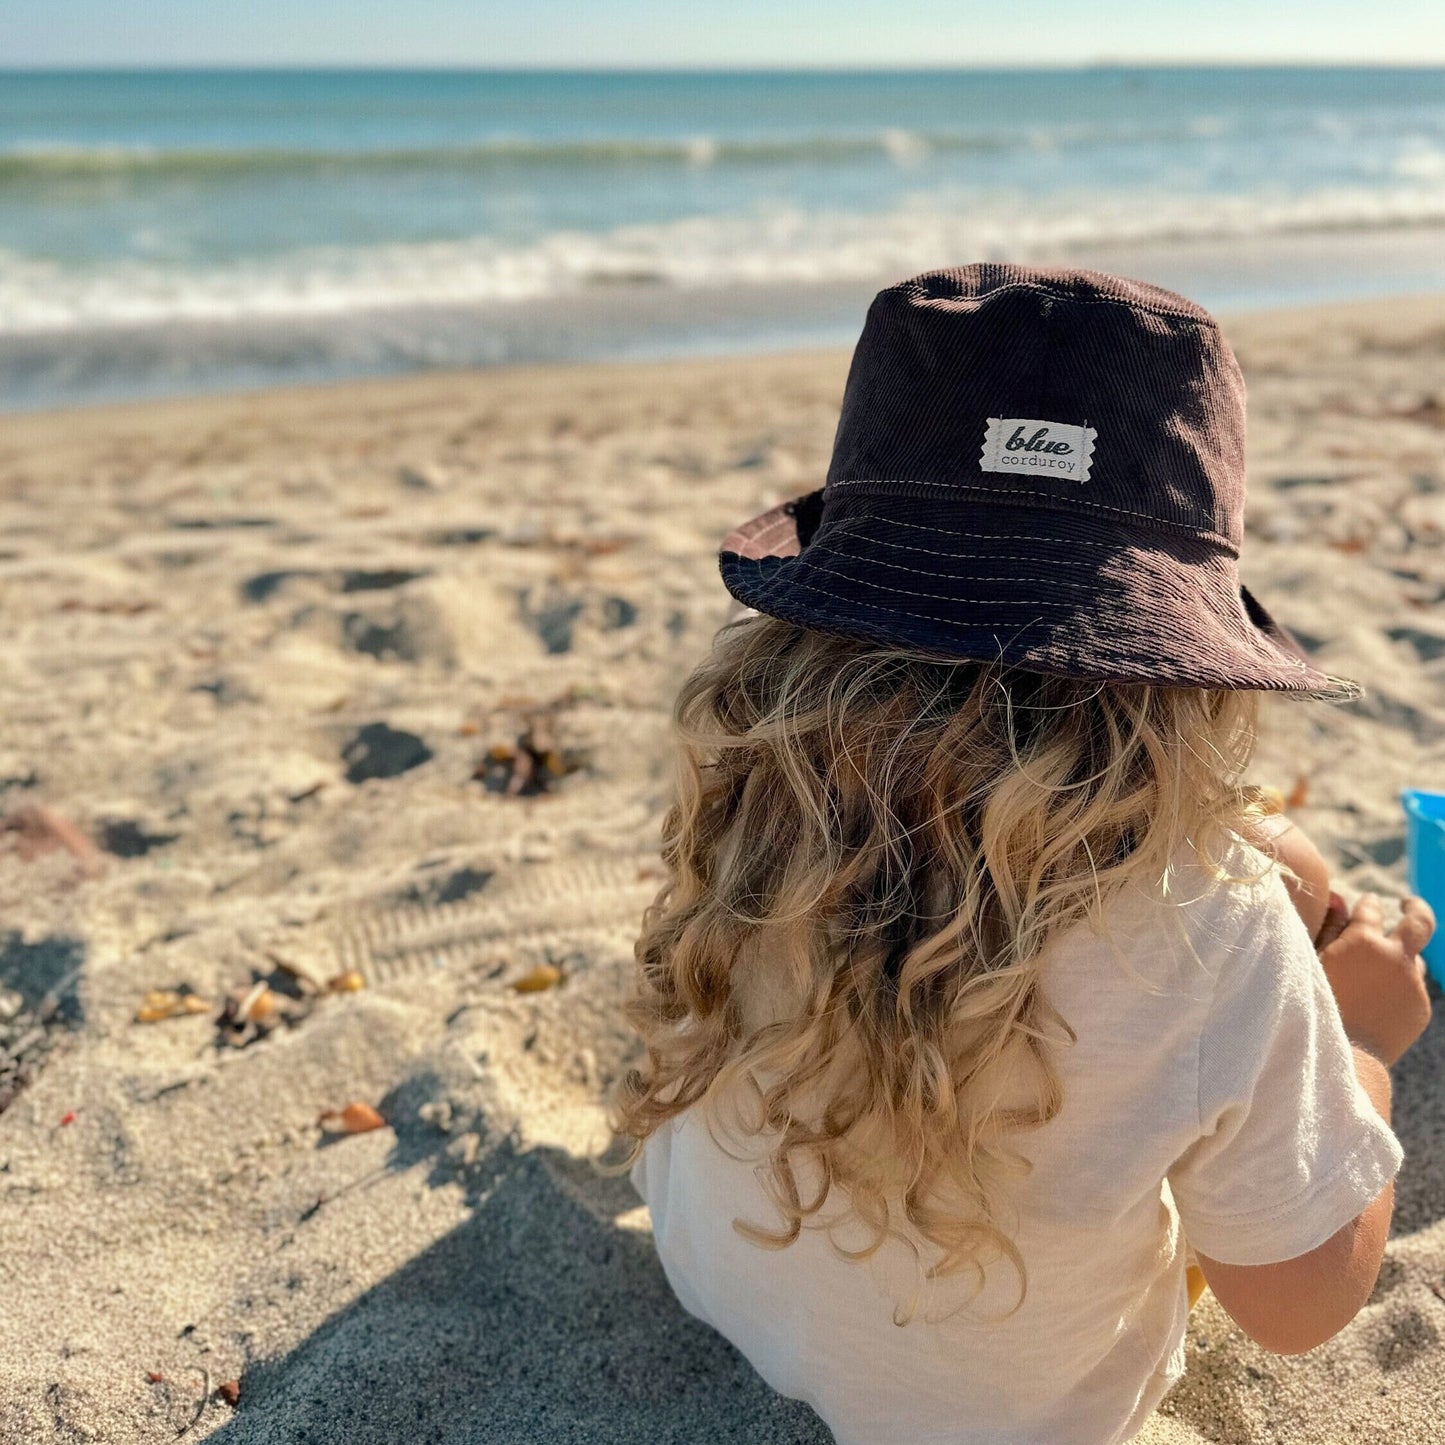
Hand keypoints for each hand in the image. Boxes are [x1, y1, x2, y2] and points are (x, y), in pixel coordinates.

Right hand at [1317, 893, 1434, 1066]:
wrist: (1345, 1055)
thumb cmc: (1315, 1004)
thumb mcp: (1314, 962)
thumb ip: (1329, 928)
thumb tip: (1339, 900)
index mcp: (1363, 941)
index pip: (1372, 908)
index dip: (1369, 903)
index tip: (1368, 901)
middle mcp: (1395, 957)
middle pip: (1420, 921)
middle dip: (1415, 908)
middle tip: (1408, 904)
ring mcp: (1412, 983)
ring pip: (1416, 960)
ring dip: (1403, 958)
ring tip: (1381, 972)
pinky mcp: (1421, 1008)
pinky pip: (1413, 990)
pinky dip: (1399, 989)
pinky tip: (1378, 1003)